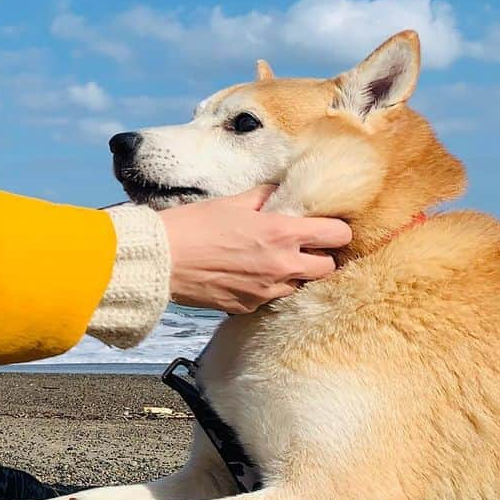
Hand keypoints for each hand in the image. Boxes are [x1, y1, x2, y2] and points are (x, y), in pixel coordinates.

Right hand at [157, 185, 351, 314]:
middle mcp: (282, 265)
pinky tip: (246, 274)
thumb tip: (280, 192)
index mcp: (282, 233)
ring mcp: (266, 290)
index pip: (337, 235)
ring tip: (270, 260)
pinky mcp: (249, 307)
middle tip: (303, 246)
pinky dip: (266, 287)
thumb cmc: (194, 226)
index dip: (336, 230)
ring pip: (300, 285)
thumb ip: (265, 197)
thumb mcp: (233, 202)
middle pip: (328, 267)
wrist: (162, 260)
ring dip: (294, 274)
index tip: (327, 227)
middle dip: (321, 256)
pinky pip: (270, 298)